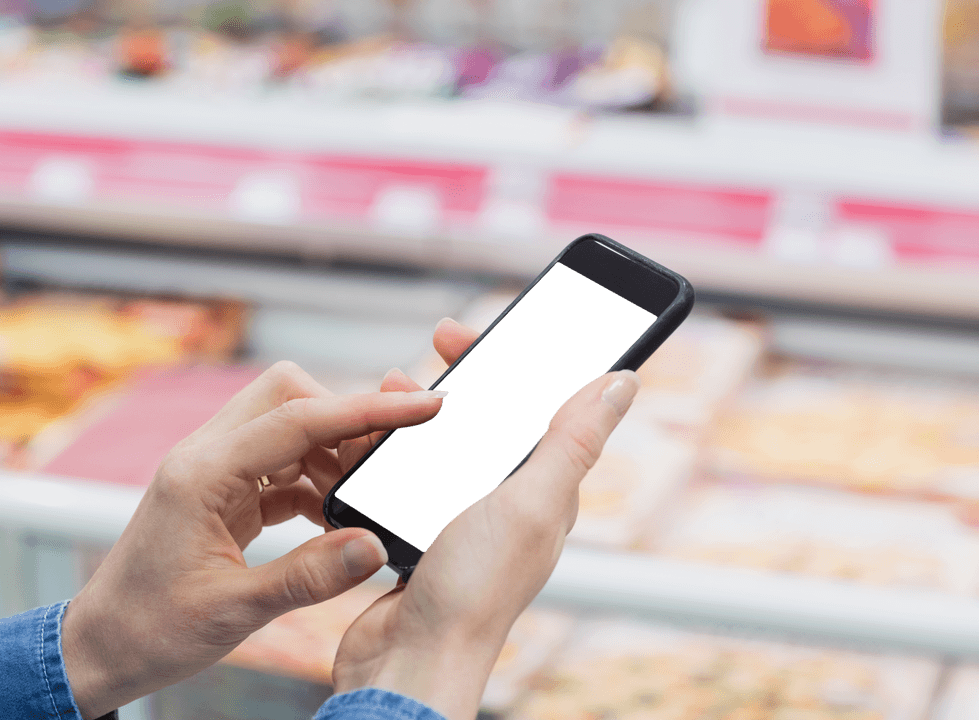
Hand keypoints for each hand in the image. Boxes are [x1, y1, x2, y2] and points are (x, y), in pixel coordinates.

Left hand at [62, 361, 446, 718]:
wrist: (101, 647)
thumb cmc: (150, 630)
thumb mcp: (234, 612)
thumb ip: (308, 577)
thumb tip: (374, 546)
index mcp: (202, 473)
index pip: (298, 417)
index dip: (368, 410)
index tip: (425, 405)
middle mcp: (206, 456)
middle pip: (289, 395)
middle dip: (345, 418)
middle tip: (384, 464)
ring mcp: (214, 469)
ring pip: (288, 425)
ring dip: (333, 453)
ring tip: (360, 500)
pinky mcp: (223, 490)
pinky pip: (282, 463)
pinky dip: (316, 481)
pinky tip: (334, 519)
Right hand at [332, 319, 639, 719]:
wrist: (409, 660)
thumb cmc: (474, 590)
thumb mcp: (531, 501)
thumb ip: (572, 442)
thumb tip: (622, 382)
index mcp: (544, 490)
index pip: (546, 408)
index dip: (525, 363)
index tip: (492, 331)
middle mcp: (508, 502)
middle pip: (494, 419)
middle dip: (470, 374)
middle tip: (441, 341)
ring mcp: (463, 519)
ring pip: (448, 444)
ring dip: (425, 408)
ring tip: (394, 384)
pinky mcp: (421, 534)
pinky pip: (412, 476)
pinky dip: (395, 449)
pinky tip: (373, 441)